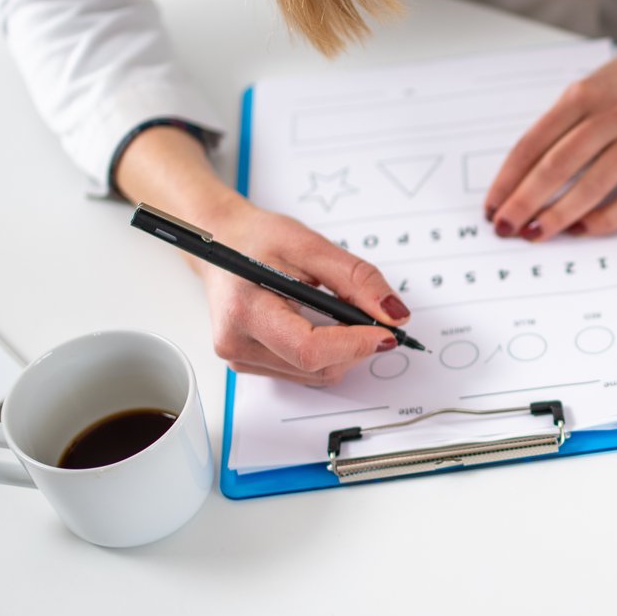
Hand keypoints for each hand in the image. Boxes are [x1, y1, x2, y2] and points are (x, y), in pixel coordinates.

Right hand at [196, 198, 410, 385]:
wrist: (222, 244)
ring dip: (342, 351)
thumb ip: (356, 279)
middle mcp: (237, 343)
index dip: (355, 344)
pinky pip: (304, 373)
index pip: (308, 349)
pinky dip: (326, 354)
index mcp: (245, 311)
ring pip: (315, 375)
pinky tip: (321, 325)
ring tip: (338, 313)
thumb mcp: (310, 245)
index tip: (387, 331)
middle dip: (355, 346)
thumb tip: (394, 315)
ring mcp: (241, 359)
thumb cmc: (257, 240)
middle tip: (371, 316)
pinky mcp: (250, 365)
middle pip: (316, 366)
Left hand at [484, 0, 616, 239]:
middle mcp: (611, 113)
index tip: (492, 206)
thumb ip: (562, 126)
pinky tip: (585, 229)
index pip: (533, 143)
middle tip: (507, 228)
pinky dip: (608, 217)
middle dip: (526, 201)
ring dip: (561, 214)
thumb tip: (525, 178)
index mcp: (582, 95)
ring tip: (538, 234)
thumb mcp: (589, 88)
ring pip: (595, 183)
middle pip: (558, 165)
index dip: (508, 179)